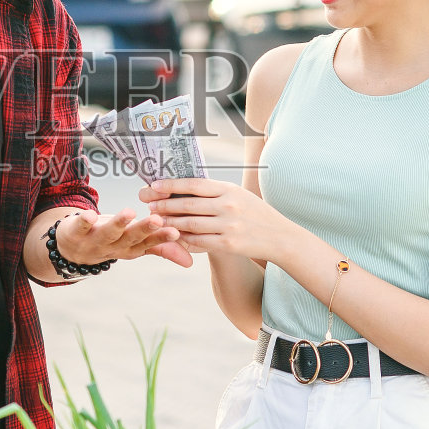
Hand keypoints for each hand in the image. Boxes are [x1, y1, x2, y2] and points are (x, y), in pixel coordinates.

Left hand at [58, 209, 192, 268]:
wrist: (70, 249)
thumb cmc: (110, 240)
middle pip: (131, 238)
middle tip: (157, 220)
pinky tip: (89, 214)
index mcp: (130, 249)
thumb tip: (190, 263)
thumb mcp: (136, 245)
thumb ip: (161, 249)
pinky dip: (84, 221)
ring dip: (118, 223)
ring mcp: (94, 241)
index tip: (176, 230)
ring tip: (129, 212)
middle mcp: (114, 247)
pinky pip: (80, 226)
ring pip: (109, 233)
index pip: (149, 244)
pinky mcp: (76, 232)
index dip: (161, 238)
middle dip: (144, 230)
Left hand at [139, 178, 294, 262]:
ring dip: (169, 222)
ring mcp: (228, 225)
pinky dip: (184, 239)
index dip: (171, 184)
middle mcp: (228, 205)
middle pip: (188, 204)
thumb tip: (184, 186)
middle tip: (148, 204)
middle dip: (164, 204)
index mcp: (229, 189)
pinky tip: (173, 236)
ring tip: (156, 220)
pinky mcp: (228, 244)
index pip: (194, 184)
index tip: (154, 184)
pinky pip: (199, 241)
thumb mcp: (238, 195)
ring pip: (190, 224)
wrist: (280, 236)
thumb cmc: (255, 213)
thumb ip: (215, 192)